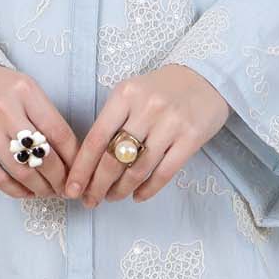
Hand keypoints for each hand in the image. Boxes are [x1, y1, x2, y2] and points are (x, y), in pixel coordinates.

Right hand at [0, 63, 78, 201]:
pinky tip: (26, 193)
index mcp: (24, 89)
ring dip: (40, 188)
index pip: (59, 131)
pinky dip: (16, 190)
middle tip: (66, 188)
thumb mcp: (20, 86)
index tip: (80, 171)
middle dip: (60, 179)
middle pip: (43, 155)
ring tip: (48, 192)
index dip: (74, 158)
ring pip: (22, 170)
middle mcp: (5, 107)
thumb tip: (68, 152)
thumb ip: (42, 112)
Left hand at [64, 65, 230, 207]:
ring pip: (138, 169)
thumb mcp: (132, 94)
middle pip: (114, 158)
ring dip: (122, 189)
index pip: (96, 138)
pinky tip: (138, 196)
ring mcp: (171, 124)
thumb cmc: (162, 90)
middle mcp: (147, 108)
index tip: (71, 189)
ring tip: (113, 197)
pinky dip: (148, 189)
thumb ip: (112, 121)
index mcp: (125, 95)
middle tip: (91, 200)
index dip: (82, 169)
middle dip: (98, 185)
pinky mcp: (191, 138)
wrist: (206, 79)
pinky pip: (164, 172)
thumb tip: (90, 162)